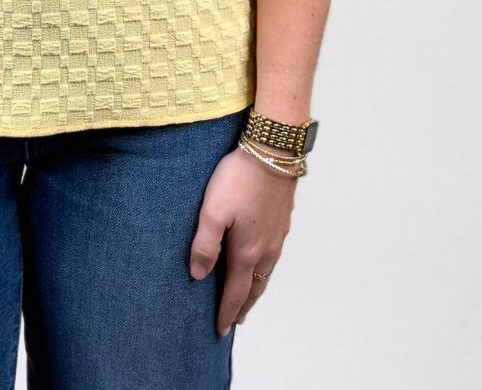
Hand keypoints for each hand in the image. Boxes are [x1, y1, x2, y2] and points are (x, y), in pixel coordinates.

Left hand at [188, 145, 297, 334]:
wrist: (272, 152)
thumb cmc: (239, 179)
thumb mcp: (212, 211)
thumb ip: (204, 244)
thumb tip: (198, 275)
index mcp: (247, 252)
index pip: (235, 292)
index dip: (227, 312)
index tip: (220, 330)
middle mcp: (266, 249)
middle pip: (254, 288)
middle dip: (243, 305)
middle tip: (234, 319)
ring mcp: (278, 235)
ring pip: (266, 273)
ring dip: (255, 289)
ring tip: (246, 296)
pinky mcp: (283, 220)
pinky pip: (273, 256)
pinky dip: (264, 270)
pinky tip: (261, 261)